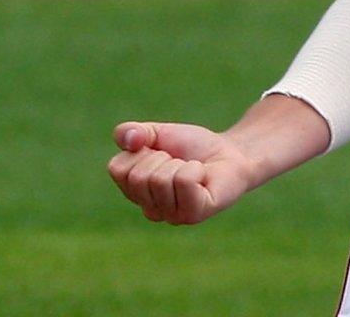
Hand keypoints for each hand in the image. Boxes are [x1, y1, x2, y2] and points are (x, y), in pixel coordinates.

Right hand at [106, 121, 256, 224]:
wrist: (231, 151)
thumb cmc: (193, 147)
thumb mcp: (157, 132)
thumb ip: (132, 133)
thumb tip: (128, 140)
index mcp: (134, 192)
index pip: (117, 169)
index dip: (140, 150)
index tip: (160, 152)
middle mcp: (150, 210)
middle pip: (138, 177)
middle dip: (162, 158)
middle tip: (180, 162)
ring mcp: (172, 216)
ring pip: (160, 180)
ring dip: (181, 164)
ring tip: (193, 170)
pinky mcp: (194, 214)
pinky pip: (184, 182)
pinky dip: (196, 170)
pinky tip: (204, 177)